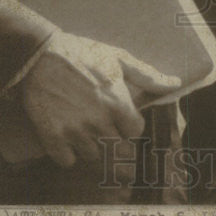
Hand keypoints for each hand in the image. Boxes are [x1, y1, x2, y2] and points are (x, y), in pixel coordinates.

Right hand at [20, 31, 180, 167]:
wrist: (40, 55)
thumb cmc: (83, 54)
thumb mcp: (119, 58)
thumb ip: (148, 76)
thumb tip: (175, 83)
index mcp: (118, 103)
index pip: (135, 132)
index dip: (129, 126)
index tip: (120, 118)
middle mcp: (99, 121)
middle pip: (118, 151)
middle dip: (113, 141)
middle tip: (102, 127)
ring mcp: (75, 131)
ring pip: (93, 157)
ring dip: (90, 146)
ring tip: (82, 127)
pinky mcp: (52, 137)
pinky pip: (67, 161)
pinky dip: (67, 153)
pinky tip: (66, 136)